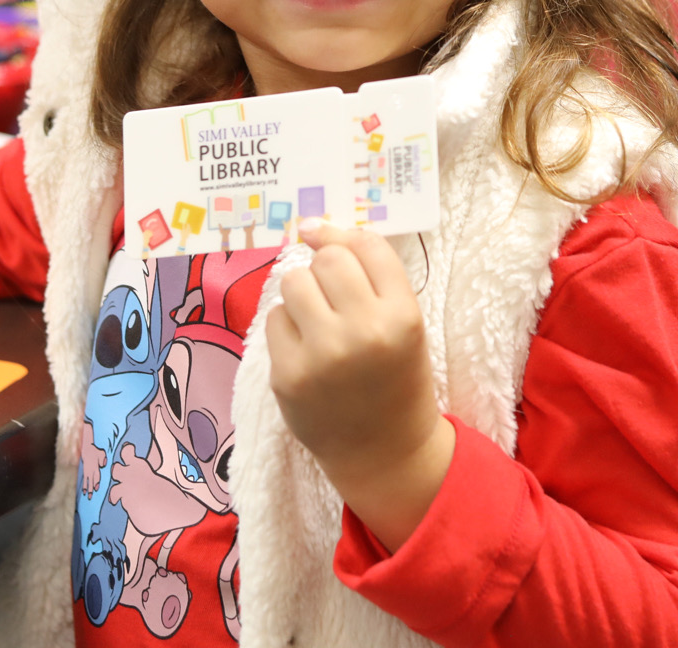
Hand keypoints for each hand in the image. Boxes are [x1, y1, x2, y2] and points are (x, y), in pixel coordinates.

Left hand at [265, 222, 454, 550]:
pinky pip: (274, 320)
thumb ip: (370, 276)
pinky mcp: (288, 375)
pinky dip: (287, 327)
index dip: (345, 237)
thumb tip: (311, 227)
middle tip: (331, 295)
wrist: (384, 452)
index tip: (328, 239)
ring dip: (302, 294)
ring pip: (294, 283)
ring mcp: (323, 355)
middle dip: (324, 268)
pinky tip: (305, 349)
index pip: (367, 247)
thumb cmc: (396, 378)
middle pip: (327, 260)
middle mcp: (365, 332)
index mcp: (403, 316)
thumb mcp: (403, 324)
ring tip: (317, 321)